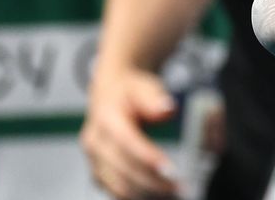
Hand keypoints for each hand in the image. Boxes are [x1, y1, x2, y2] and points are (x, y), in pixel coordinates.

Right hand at [81, 67, 181, 198]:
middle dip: (152, 183)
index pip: (127, 142)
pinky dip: (135, 197)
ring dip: (145, 194)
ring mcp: (94, 160)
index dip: (148, 158)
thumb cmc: (129, 91)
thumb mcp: (144, 86)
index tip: (171, 171)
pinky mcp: (98, 172)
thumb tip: (166, 109)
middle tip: (181, 189)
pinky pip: (114, 191)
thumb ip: (154, 98)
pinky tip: (157, 197)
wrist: (109, 94)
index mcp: (106, 119)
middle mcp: (95, 142)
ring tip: (172, 196)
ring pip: (116, 186)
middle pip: (122, 170)